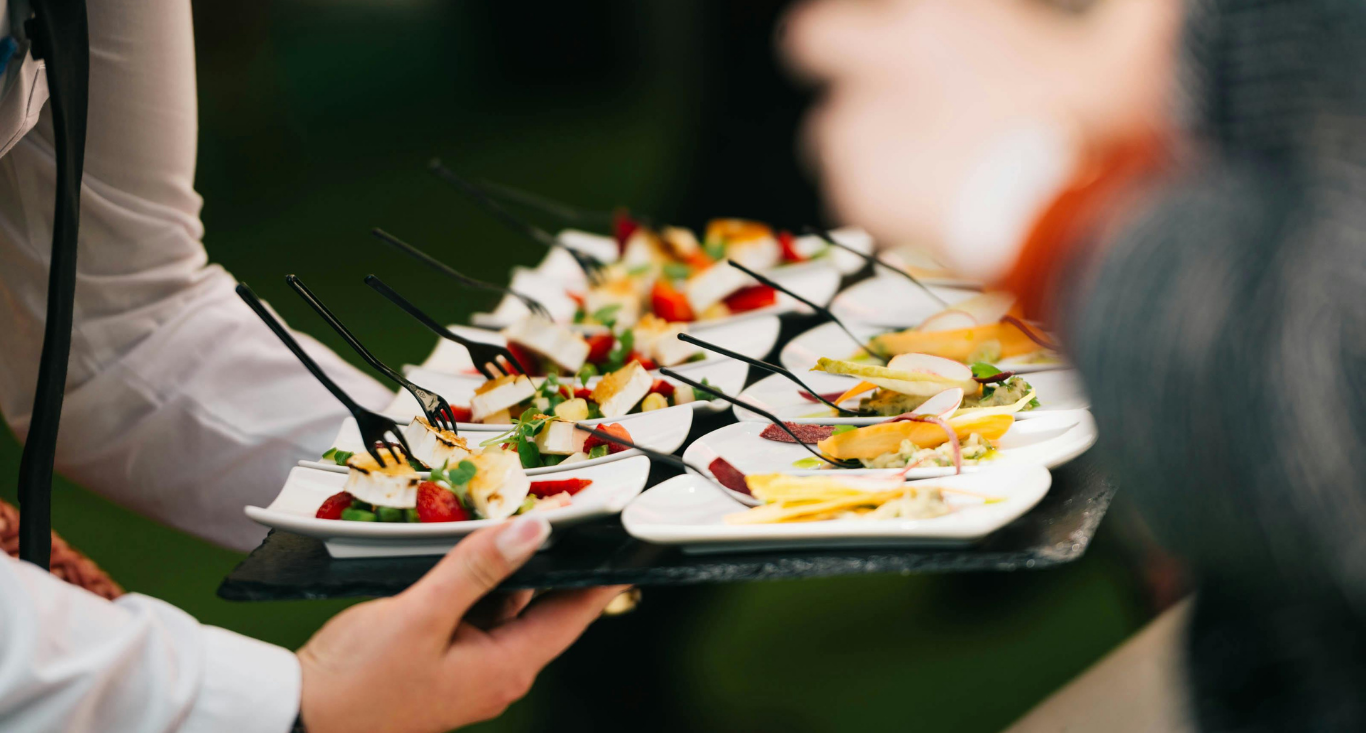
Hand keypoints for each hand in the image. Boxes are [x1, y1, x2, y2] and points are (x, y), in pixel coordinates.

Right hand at [296, 515, 626, 732]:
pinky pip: (476, 614)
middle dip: (558, 561)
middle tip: (575, 513)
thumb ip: (477, 569)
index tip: (631, 545)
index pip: (574, 614)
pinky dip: (479, 582)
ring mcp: (468, 668)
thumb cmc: (356, 685)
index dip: (604, 577)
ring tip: (523, 518)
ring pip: (508, 606)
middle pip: (544, 606)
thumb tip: (533, 532)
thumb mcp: (421, 616)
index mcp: (505, 667)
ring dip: (513, 567)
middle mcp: (496, 671)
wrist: (298, 721)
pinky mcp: (442, 661)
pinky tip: (470, 551)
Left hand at [782, 0, 1178, 277]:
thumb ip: (1148, 12)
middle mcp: (889, 63)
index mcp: (948, 15)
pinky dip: (873, 194)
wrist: (1066, 229)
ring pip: (830, 124)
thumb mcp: (1138, 58)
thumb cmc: (1104, 133)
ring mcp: (864, 131)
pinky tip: (916, 205)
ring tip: (910, 159)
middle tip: (863, 72)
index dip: (883, 22)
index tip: (921, 40)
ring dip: (861, 135)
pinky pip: (846, 186)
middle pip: (814, 39)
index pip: (864, 9)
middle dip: (834, 51)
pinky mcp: (857, 194)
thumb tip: (1177, 0)